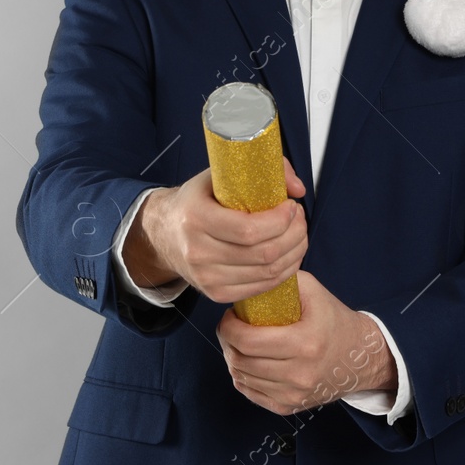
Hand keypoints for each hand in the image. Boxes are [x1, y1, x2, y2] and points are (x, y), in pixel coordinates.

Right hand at [127, 156, 306, 303]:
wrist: (165, 233)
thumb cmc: (197, 201)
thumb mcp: (217, 176)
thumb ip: (260, 171)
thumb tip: (297, 189)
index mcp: (196, 217)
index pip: (248, 230)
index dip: (280, 221)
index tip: (291, 206)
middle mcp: (197, 251)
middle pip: (263, 254)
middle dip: (293, 236)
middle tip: (300, 220)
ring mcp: (206, 277)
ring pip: (266, 273)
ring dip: (293, 254)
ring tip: (298, 236)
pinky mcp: (215, 293)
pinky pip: (260, 288)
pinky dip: (282, 273)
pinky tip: (287, 256)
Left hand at [217, 270, 395, 414]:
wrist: (360, 357)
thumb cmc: (334, 320)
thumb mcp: (313, 291)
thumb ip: (282, 281)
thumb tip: (250, 279)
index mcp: (305, 343)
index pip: (248, 341)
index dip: (228, 327)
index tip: (230, 316)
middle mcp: (300, 374)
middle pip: (240, 361)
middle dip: (227, 341)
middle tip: (230, 327)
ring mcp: (294, 394)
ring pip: (241, 378)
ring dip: (233, 358)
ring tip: (240, 343)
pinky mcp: (289, 407)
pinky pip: (250, 393)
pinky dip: (243, 376)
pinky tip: (249, 362)